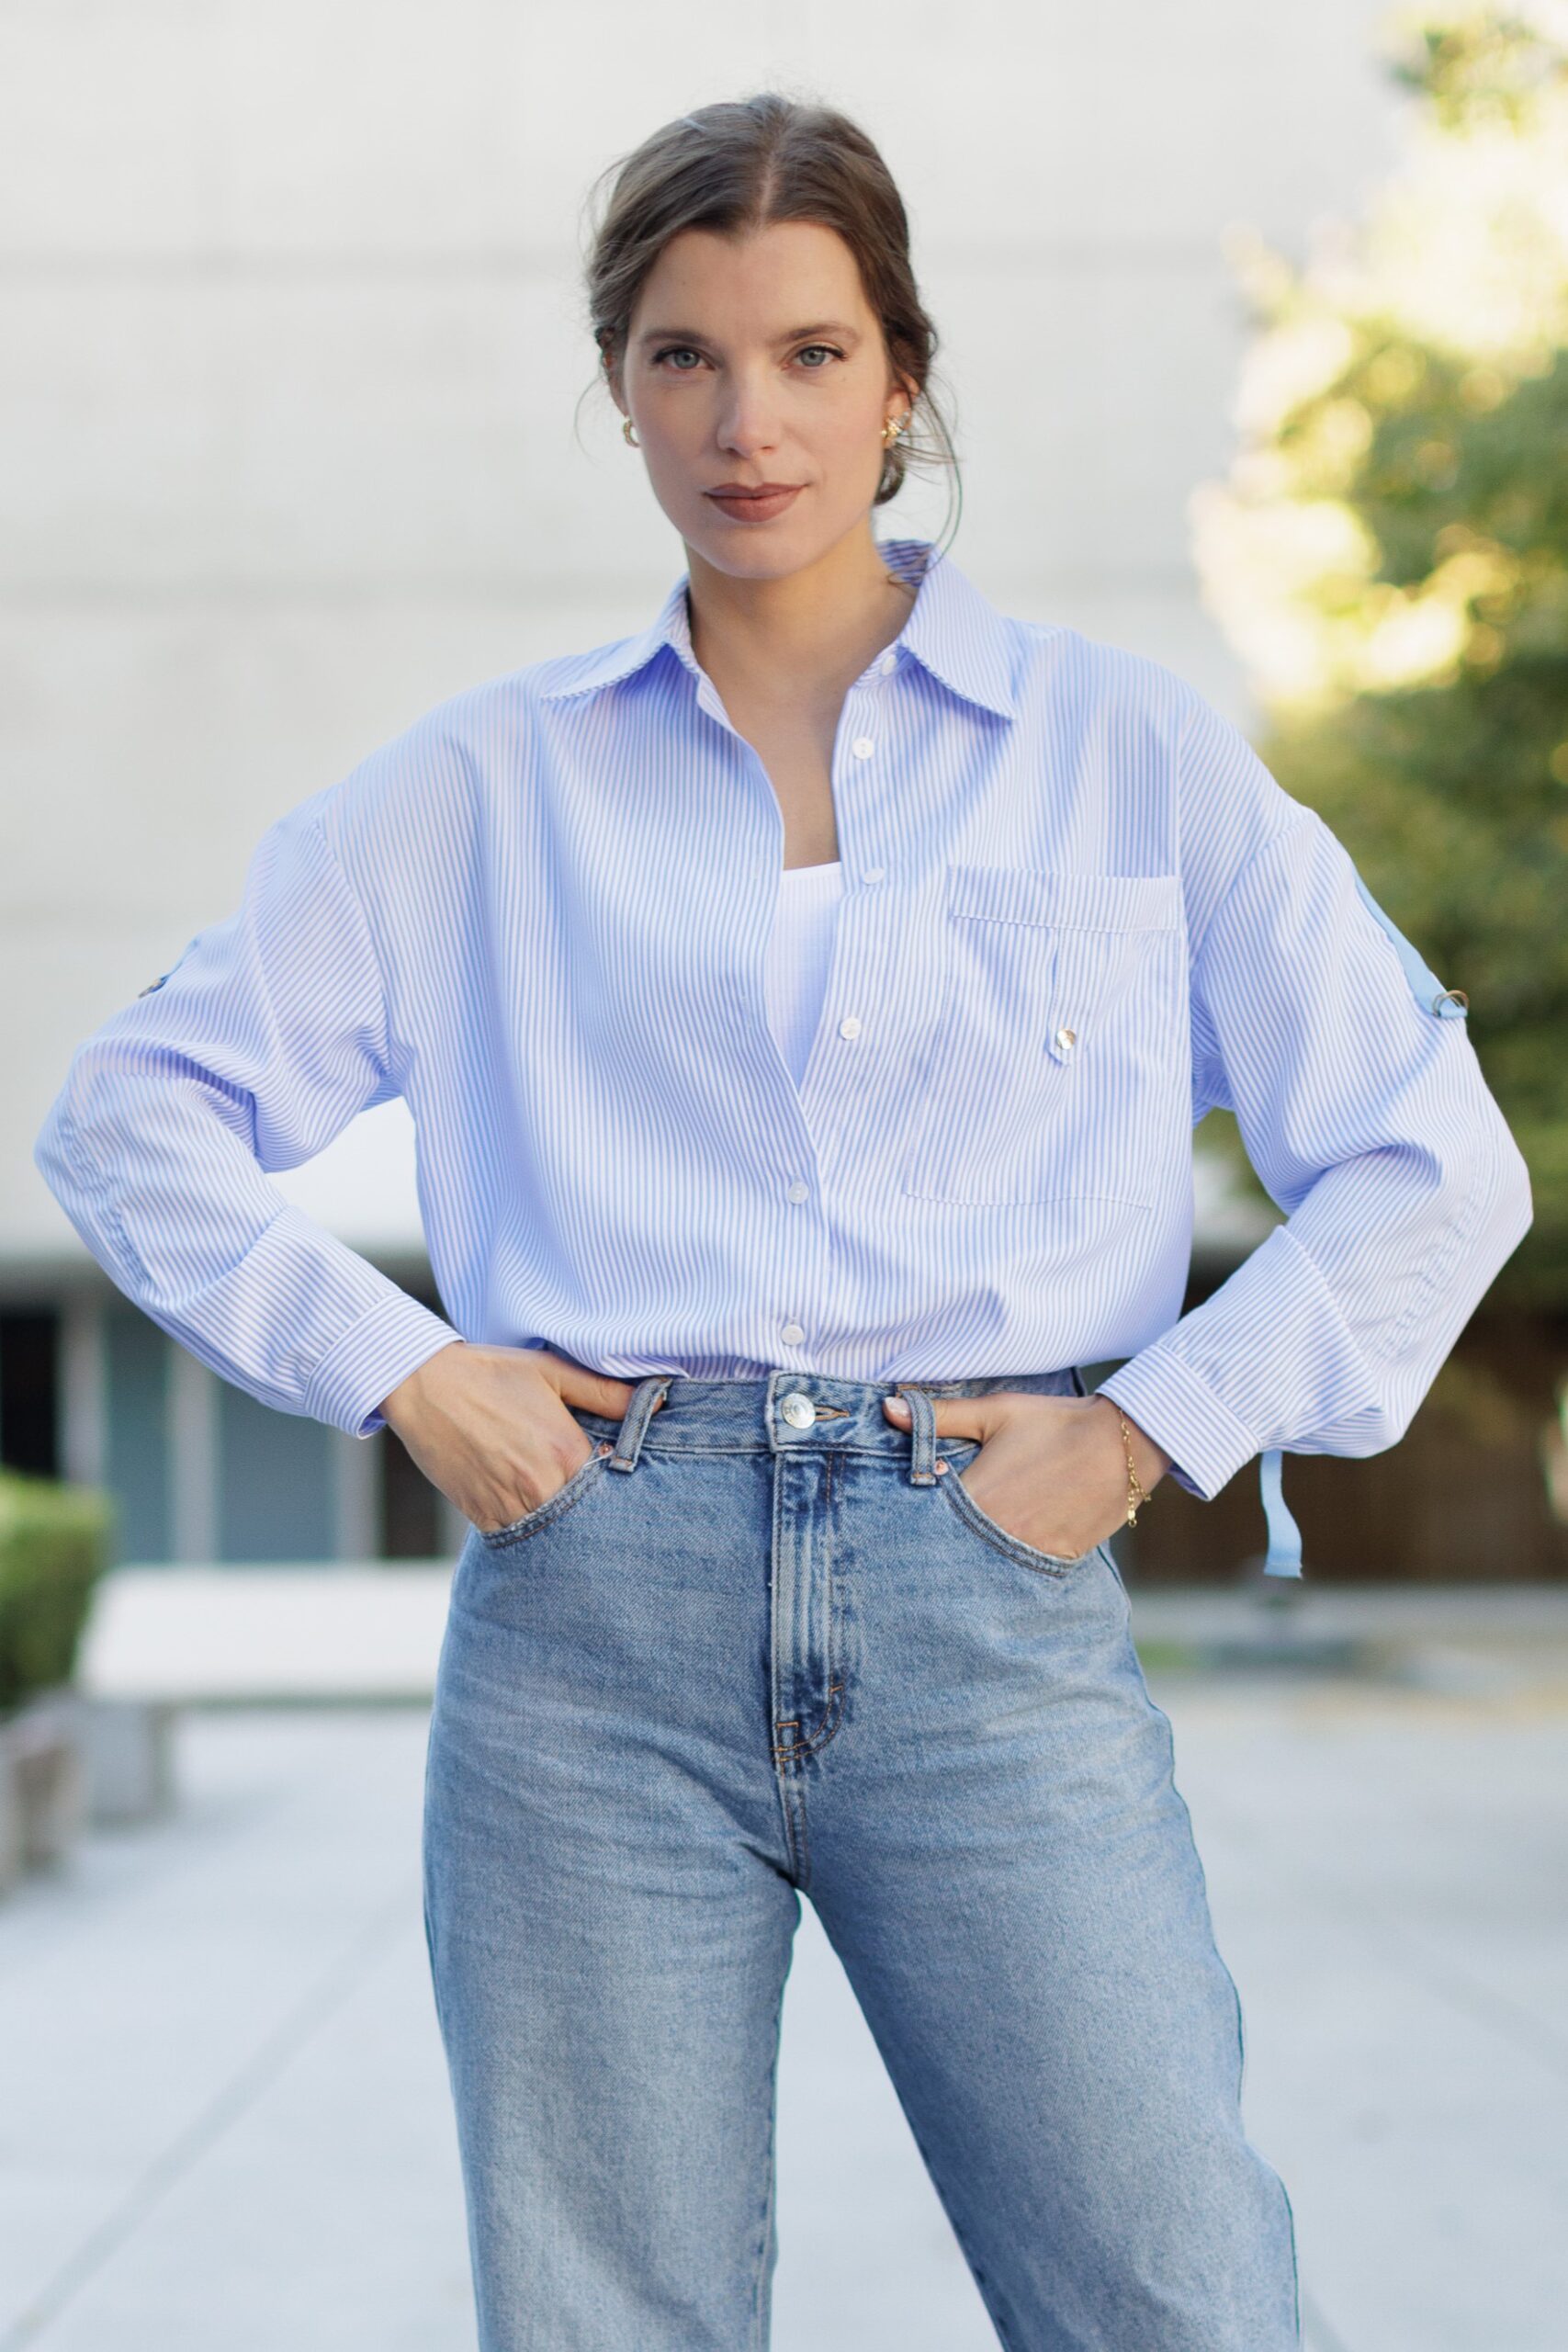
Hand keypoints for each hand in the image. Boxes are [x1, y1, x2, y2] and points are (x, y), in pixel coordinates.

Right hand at [379, 1343, 660, 1533]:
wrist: (424, 1386)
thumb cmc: (491, 1373)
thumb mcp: (552, 1371)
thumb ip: (606, 1393)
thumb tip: (657, 1402)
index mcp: (567, 1451)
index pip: (612, 1483)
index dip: (616, 1483)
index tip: (617, 1484)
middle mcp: (543, 1485)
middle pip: (586, 1516)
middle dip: (593, 1512)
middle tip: (599, 1509)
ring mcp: (510, 1505)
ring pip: (553, 1534)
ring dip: (562, 1527)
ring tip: (566, 1512)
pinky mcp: (482, 1516)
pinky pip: (518, 1538)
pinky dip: (529, 1530)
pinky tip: (534, 1515)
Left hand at [882, 1389, 1168, 1559]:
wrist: (1123, 1446)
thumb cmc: (1055, 1423)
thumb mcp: (996, 1412)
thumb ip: (940, 1415)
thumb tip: (888, 1408)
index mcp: (977, 1496)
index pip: (925, 1521)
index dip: (911, 1522)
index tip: (896, 1523)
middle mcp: (997, 1532)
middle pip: (950, 1550)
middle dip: (937, 1546)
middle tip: (919, 1547)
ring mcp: (1027, 1552)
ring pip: (983, 1566)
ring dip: (970, 1558)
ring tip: (960, 1552)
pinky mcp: (1053, 1561)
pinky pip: (1017, 1572)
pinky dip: (1004, 1565)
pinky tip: (998, 1553)